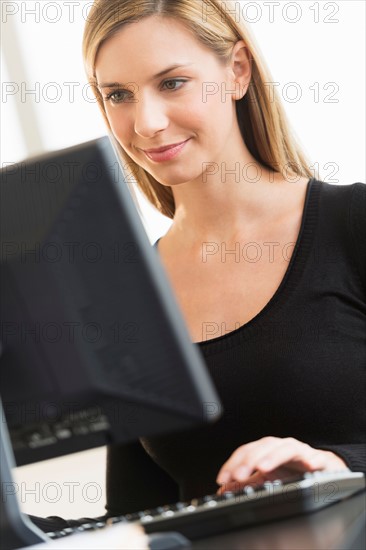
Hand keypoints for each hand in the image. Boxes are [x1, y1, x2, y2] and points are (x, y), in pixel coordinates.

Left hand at [216, 436, 348, 493]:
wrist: (323, 468)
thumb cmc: (293, 470)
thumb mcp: (267, 477)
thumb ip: (247, 481)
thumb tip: (224, 489)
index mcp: (267, 449)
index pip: (246, 451)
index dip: (233, 463)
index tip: (223, 479)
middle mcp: (282, 447)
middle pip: (263, 447)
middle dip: (249, 460)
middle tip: (238, 476)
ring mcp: (301, 451)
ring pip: (286, 449)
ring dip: (273, 457)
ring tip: (262, 467)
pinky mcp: (319, 460)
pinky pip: (316, 458)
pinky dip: (312, 460)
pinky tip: (308, 465)